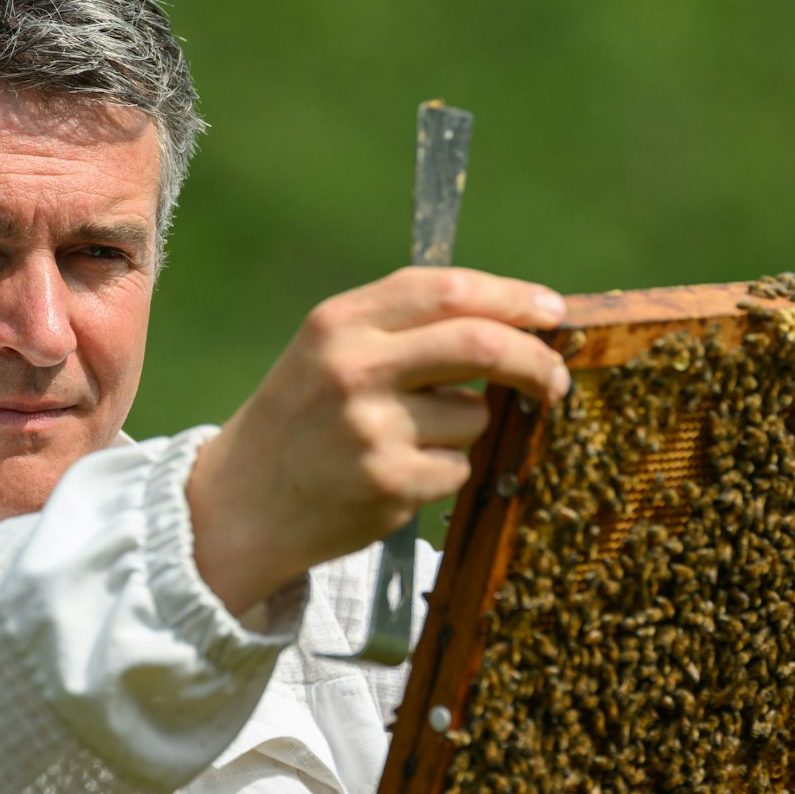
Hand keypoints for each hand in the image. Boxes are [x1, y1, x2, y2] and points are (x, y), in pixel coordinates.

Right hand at [186, 267, 570, 612]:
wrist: (239, 504)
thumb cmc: (301, 420)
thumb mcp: (330, 351)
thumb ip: (405, 327)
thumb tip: (514, 320)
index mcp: (341, 322)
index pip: (447, 289)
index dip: (511, 297)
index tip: (552, 311)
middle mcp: (354, 367)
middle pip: (481, 346)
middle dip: (534, 361)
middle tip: (555, 380)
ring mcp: (372, 428)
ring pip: (475, 415)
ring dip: (466, 429)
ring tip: (408, 441)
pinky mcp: (390, 482)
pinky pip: (460, 467)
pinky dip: (445, 472)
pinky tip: (395, 476)